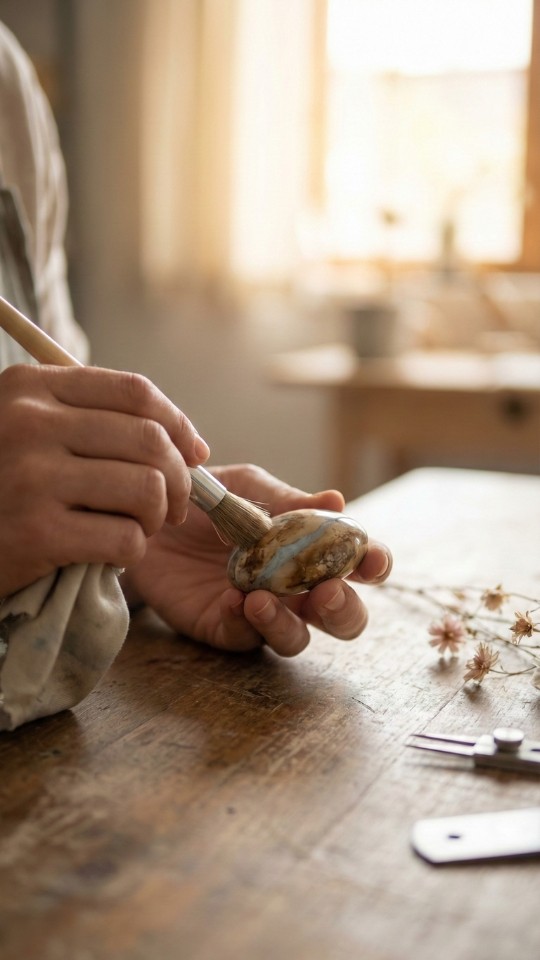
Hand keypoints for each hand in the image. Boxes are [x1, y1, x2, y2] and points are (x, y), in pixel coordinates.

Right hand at [0, 364, 208, 596]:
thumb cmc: (1, 485)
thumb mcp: (27, 430)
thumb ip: (91, 420)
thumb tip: (187, 441)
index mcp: (30, 387)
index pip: (134, 392)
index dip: (178, 423)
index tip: (195, 452)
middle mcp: (29, 423)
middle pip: (149, 441)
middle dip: (180, 479)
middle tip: (173, 505)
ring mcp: (31, 477)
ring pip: (147, 489)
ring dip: (157, 516)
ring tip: (139, 527)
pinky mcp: (35, 532)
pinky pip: (126, 538)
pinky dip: (133, 550)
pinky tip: (113, 552)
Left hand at [124, 464, 391, 656]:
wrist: (148, 513)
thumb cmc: (208, 499)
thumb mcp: (247, 487)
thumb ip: (286, 500)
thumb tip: (336, 498)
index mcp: (312, 549)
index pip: (357, 563)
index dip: (373, 564)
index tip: (373, 560)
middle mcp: (294, 587)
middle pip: (340, 617)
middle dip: (343, 610)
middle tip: (327, 592)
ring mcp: (261, 612)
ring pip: (295, 640)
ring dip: (287, 623)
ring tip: (261, 597)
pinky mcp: (222, 628)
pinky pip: (244, 639)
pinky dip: (244, 624)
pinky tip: (233, 600)